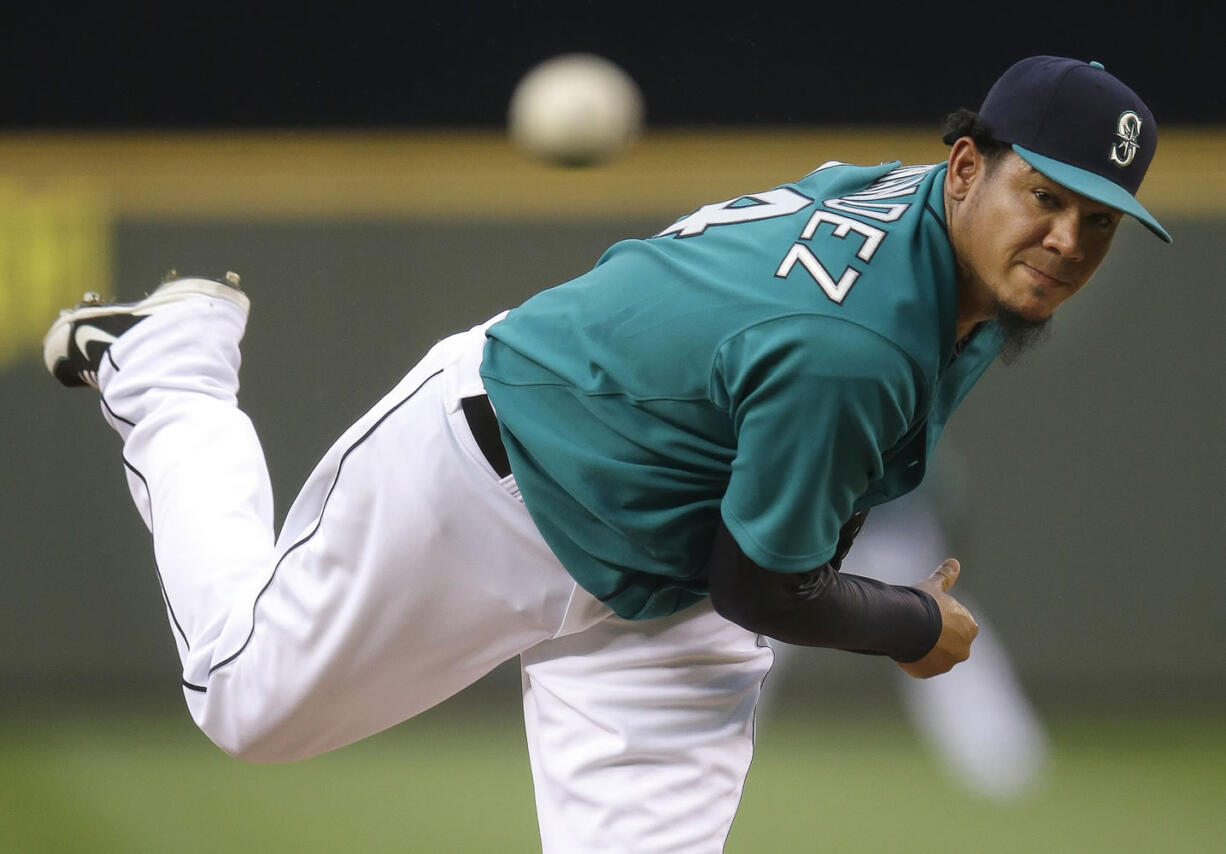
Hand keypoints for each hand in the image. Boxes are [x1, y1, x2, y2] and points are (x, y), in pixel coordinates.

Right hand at [896, 559, 978, 678]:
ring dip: (925, 649)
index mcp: (969, 627)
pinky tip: (904, 647)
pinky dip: (914, 660)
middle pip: (948, 644)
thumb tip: (954, 562)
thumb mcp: (934, 586)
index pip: (958, 625)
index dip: (942, 619)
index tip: (929, 614)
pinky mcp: (928, 672)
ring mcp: (946, 663)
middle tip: (918, 626)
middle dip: (936, 638)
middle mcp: (963, 648)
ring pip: (935, 657)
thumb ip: (945, 576)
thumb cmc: (924, 602)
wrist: (907, 623)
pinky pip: (921, 666)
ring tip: (909, 637)